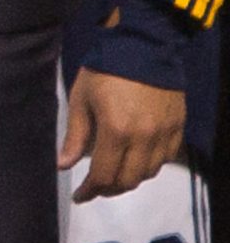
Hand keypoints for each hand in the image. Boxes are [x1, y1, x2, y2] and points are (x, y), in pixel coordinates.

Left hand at [61, 66, 184, 200]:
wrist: (144, 46)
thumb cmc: (105, 70)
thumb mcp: (81, 99)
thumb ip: (75, 136)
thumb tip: (63, 165)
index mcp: (117, 131)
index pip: (104, 175)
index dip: (90, 190)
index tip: (80, 196)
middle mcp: (144, 138)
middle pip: (128, 180)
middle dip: (109, 189)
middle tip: (95, 187)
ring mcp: (165, 134)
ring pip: (149, 173)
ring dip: (130, 179)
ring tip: (114, 175)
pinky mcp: (178, 128)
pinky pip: (166, 159)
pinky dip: (150, 166)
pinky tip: (136, 160)